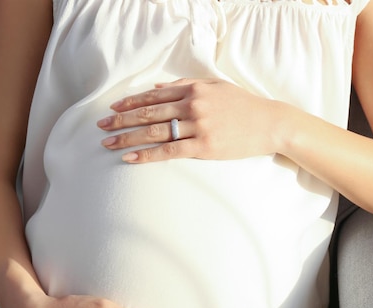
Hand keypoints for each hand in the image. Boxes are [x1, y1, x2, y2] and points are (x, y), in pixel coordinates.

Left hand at [98, 78, 292, 162]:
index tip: (112, 110)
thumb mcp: (216, 87)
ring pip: (154, 132)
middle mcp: (192, 106)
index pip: (153, 96)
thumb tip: (159, 87)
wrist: (270, 123)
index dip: (130, 103)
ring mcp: (197, 127)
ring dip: (127, 138)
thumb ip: (186, 85)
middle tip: (101, 128)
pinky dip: (148, 155)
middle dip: (121, 121)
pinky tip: (131, 158)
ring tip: (108, 144)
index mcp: (193, 90)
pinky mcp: (204, 147)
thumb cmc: (243, 105)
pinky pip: (169, 151)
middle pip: (148, 114)